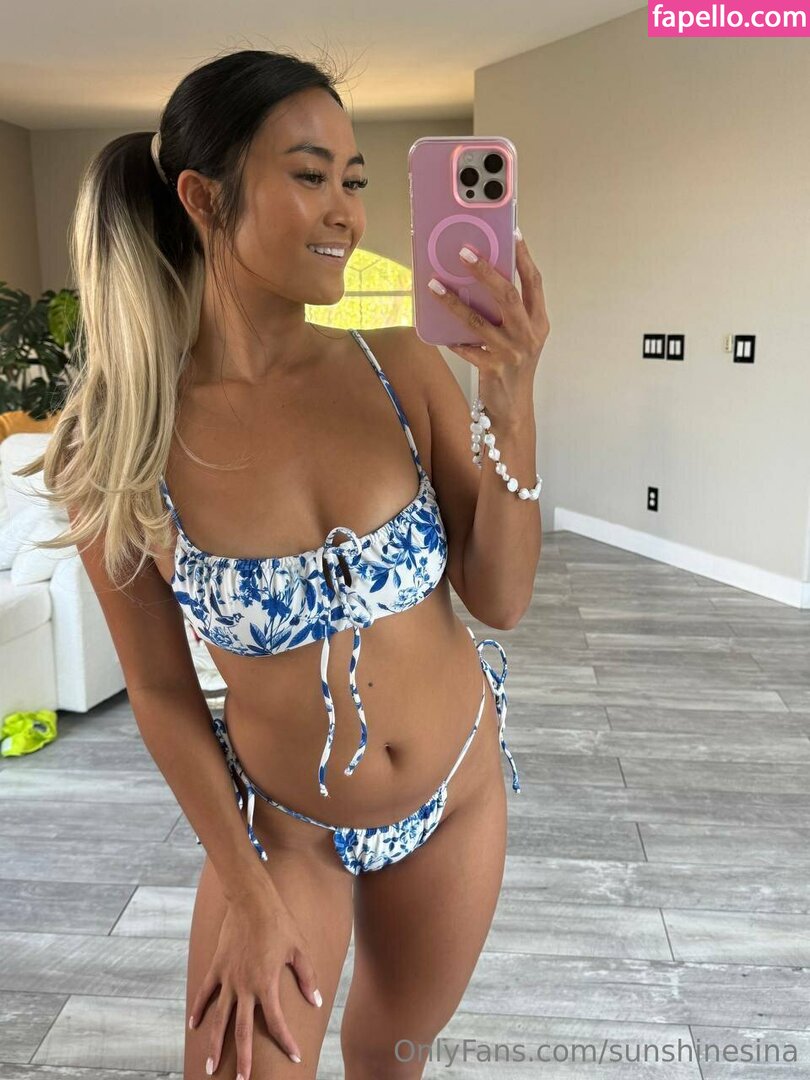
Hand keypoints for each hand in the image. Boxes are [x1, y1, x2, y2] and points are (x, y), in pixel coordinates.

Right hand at [188, 895, 320, 1076]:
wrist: (251, 901)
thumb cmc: (279, 923)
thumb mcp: (299, 949)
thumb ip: (307, 977)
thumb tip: (315, 1001)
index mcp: (267, 984)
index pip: (277, 1022)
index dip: (286, 1041)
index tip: (295, 1056)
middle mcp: (245, 986)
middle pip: (242, 1030)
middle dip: (243, 1058)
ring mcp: (228, 978)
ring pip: (219, 1018)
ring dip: (215, 1044)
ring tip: (211, 1067)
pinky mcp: (216, 967)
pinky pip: (205, 993)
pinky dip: (199, 1010)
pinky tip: (194, 1026)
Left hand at [428, 230, 549, 416]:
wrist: (514, 408)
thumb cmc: (513, 367)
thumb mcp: (519, 337)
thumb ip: (508, 312)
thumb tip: (480, 279)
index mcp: (538, 321)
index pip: (533, 282)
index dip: (523, 256)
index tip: (513, 232)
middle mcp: (528, 334)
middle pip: (507, 295)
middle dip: (485, 271)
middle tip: (463, 252)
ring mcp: (511, 352)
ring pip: (479, 321)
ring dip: (454, 302)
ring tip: (435, 286)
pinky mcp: (493, 368)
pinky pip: (467, 349)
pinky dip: (451, 339)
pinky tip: (437, 331)